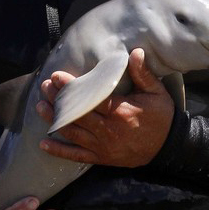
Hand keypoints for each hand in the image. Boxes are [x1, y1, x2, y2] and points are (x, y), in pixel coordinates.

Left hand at [37, 48, 173, 167]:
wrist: (168, 147)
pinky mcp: (101, 158)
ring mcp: (102, 146)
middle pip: (76, 114)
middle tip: (45, 87)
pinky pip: (76, 156)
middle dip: (58, 100)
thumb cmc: (161, 116)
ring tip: (40, 107)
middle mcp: (108, 130)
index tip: (56, 76)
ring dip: (54, 120)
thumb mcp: (156, 92)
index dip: (71, 87)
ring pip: (72, 133)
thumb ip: (143, 73)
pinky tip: (44, 144)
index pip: (90, 98)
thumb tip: (136, 52)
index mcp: (120, 112)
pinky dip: (59, 151)